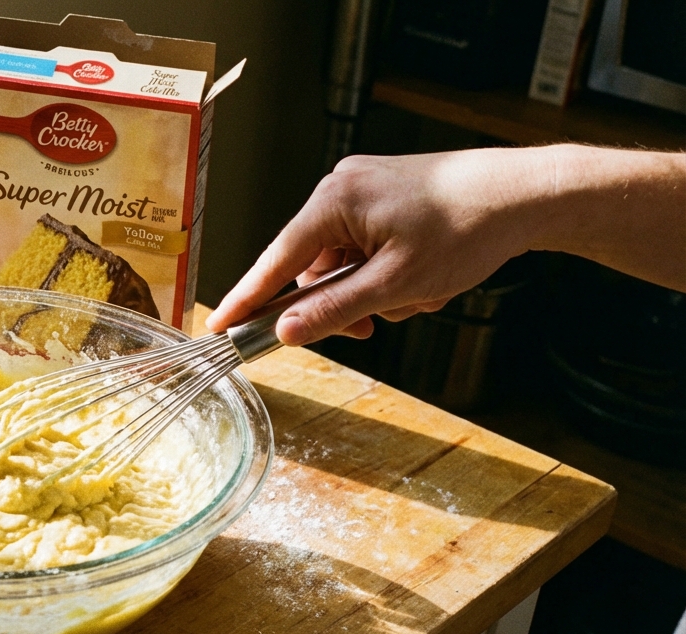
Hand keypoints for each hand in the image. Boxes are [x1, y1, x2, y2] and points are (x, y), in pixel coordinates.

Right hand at [207, 149, 549, 345]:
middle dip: (339, 302)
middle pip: (310, 266)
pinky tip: (421, 281)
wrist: (526, 194)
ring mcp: (363, 190)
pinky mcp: (384, 197)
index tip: (218, 325)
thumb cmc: (468, 230)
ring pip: (341, 263)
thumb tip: (286, 332)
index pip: (274, 261)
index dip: (245, 299)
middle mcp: (340, 189)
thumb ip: (334, 310)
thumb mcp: (396, 285)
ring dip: (369, 292)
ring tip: (414, 297)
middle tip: (370, 327)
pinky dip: (384, 274)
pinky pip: (363, 249)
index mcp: (334, 202)